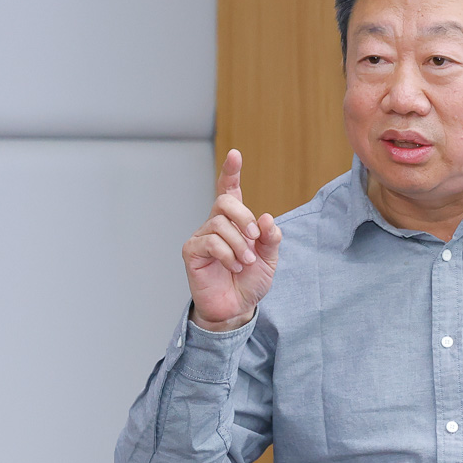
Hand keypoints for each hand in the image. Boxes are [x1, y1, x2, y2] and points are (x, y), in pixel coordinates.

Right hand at [183, 149, 281, 331]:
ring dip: (239, 244)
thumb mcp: (269, 259)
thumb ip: (270, 238)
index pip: (230, 190)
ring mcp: (201, 237)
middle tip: (255, 238)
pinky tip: (234, 266)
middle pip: (225, 201)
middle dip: (244, 217)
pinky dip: (228, 254)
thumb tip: (267, 218)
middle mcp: (215, 224)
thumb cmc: (250, 281)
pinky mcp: (192, 252)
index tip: (235, 155)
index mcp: (234, 222)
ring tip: (247, 261)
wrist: (237, 308)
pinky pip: (211, 242)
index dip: (231, 172)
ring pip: (220, 224)